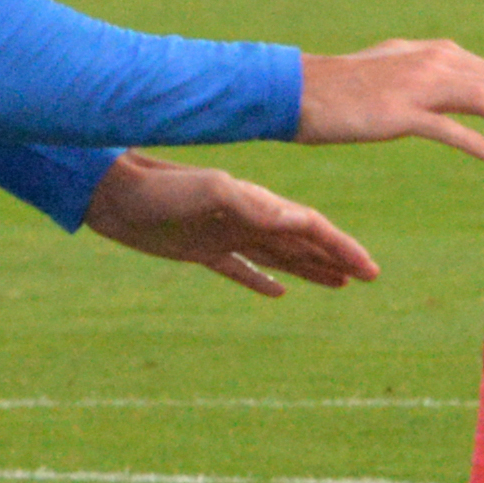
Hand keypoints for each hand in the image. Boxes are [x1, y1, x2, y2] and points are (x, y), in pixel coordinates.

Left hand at [87, 154, 375, 297]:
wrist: (113, 192)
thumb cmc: (160, 189)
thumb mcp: (208, 192)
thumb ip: (250, 203)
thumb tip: (295, 220)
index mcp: (255, 205)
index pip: (310, 227)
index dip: (342, 248)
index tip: (369, 270)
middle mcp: (245, 219)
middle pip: (302, 243)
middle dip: (336, 258)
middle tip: (369, 278)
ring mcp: (223, 235)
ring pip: (279, 256)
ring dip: (310, 270)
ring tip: (339, 285)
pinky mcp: (199, 250)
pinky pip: (240, 269)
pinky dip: (262, 281)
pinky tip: (279, 293)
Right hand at [296, 37, 483, 161]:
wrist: (298, 90)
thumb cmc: (347, 89)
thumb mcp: (400, 72)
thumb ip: (437, 77)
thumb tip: (470, 88)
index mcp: (439, 54)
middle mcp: (435, 62)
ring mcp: (417, 86)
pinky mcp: (396, 112)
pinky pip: (443, 127)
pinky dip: (472, 140)